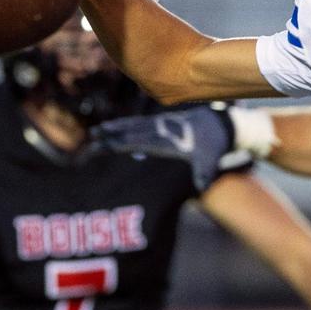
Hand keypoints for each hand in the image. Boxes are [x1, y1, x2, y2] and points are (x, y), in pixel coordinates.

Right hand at [88, 105, 250, 192]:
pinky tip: (114, 127)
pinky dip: (125, 125)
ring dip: (114, 127)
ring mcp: (160, 124)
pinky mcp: (162, 123)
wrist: (220, 124)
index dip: (119, 143)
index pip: (138, 141)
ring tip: (96, 131)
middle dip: (110, 135)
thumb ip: (204, 173)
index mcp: (166, 139)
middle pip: (130, 132)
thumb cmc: (212, 146)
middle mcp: (161, 129)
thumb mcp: (210, 160)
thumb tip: (203, 186)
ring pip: (133, 125)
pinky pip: (139, 123)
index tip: (103, 144)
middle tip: (91, 138)